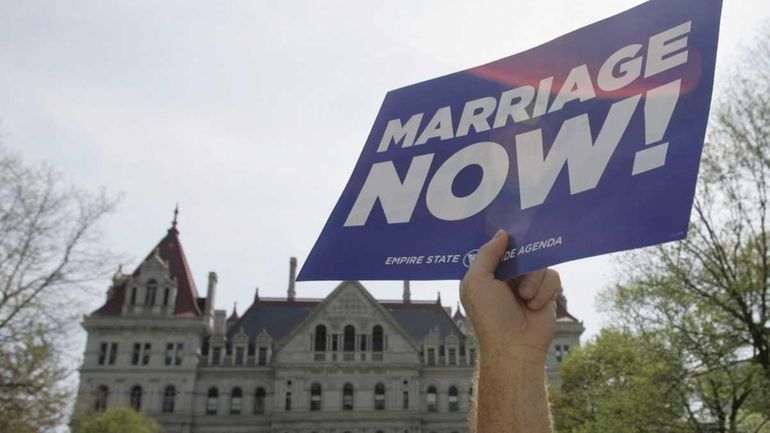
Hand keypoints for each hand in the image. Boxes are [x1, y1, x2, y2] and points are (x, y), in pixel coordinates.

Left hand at [460, 229, 559, 360]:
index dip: (501, 239)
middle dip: (522, 257)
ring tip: (525, 297)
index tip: (510, 228)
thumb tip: (502, 233)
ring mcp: (528, 284)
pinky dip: (544, 290)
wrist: (515, 346)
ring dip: (532, 280)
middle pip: (521, 251)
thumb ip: (487, 254)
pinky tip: (534, 305)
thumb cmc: (490, 315)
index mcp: (486, 273)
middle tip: (520, 260)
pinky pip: (552, 276)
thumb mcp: (477, 281)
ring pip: (538, 263)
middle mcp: (507, 277)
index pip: (496, 248)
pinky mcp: (547, 293)